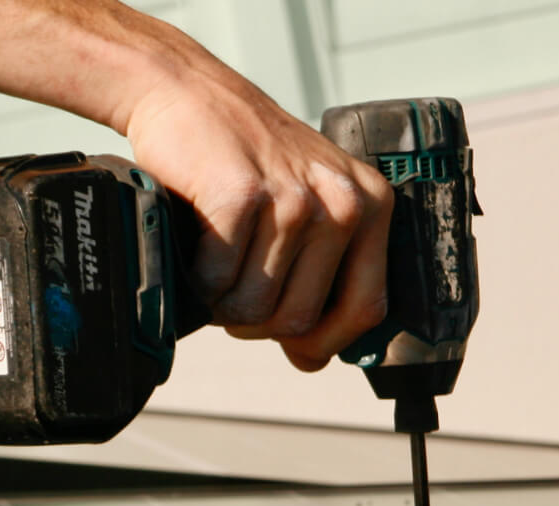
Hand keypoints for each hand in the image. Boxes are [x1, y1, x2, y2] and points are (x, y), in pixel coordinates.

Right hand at [123, 73, 392, 370]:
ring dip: (221, 304)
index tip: (295, 346)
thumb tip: (310, 359)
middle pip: (299, 318)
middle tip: (231, 293)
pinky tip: (195, 249)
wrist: (188, 92)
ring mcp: (293, 198)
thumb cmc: (244, 158)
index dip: (325, 341)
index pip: (367, 309)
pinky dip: (196, 281)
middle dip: (256, 323)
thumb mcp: (306, 203)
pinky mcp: (242, 196)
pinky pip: (216, 283)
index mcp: (370, 205)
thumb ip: (320, 274)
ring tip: (213, 268)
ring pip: (254, 308)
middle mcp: (342, 201)